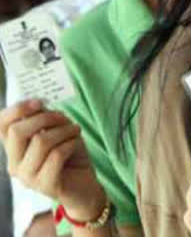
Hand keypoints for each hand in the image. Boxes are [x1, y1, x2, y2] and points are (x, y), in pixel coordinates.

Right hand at [0, 99, 105, 220]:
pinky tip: (76, 144)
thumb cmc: (69, 154)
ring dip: (64, 130)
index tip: (39, 102)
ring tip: (75, 131)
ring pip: (41, 141)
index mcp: (14, 149)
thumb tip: (39, 104)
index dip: (18, 109)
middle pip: (18, 131)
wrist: (84, 185)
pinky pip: (56, 155)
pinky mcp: (45, 185)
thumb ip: (44, 119)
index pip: (2, 125)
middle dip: (45, 117)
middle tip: (64, 118)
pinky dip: (71, 143)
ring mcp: (27, 177)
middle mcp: (14, 164)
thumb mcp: (57, 131)